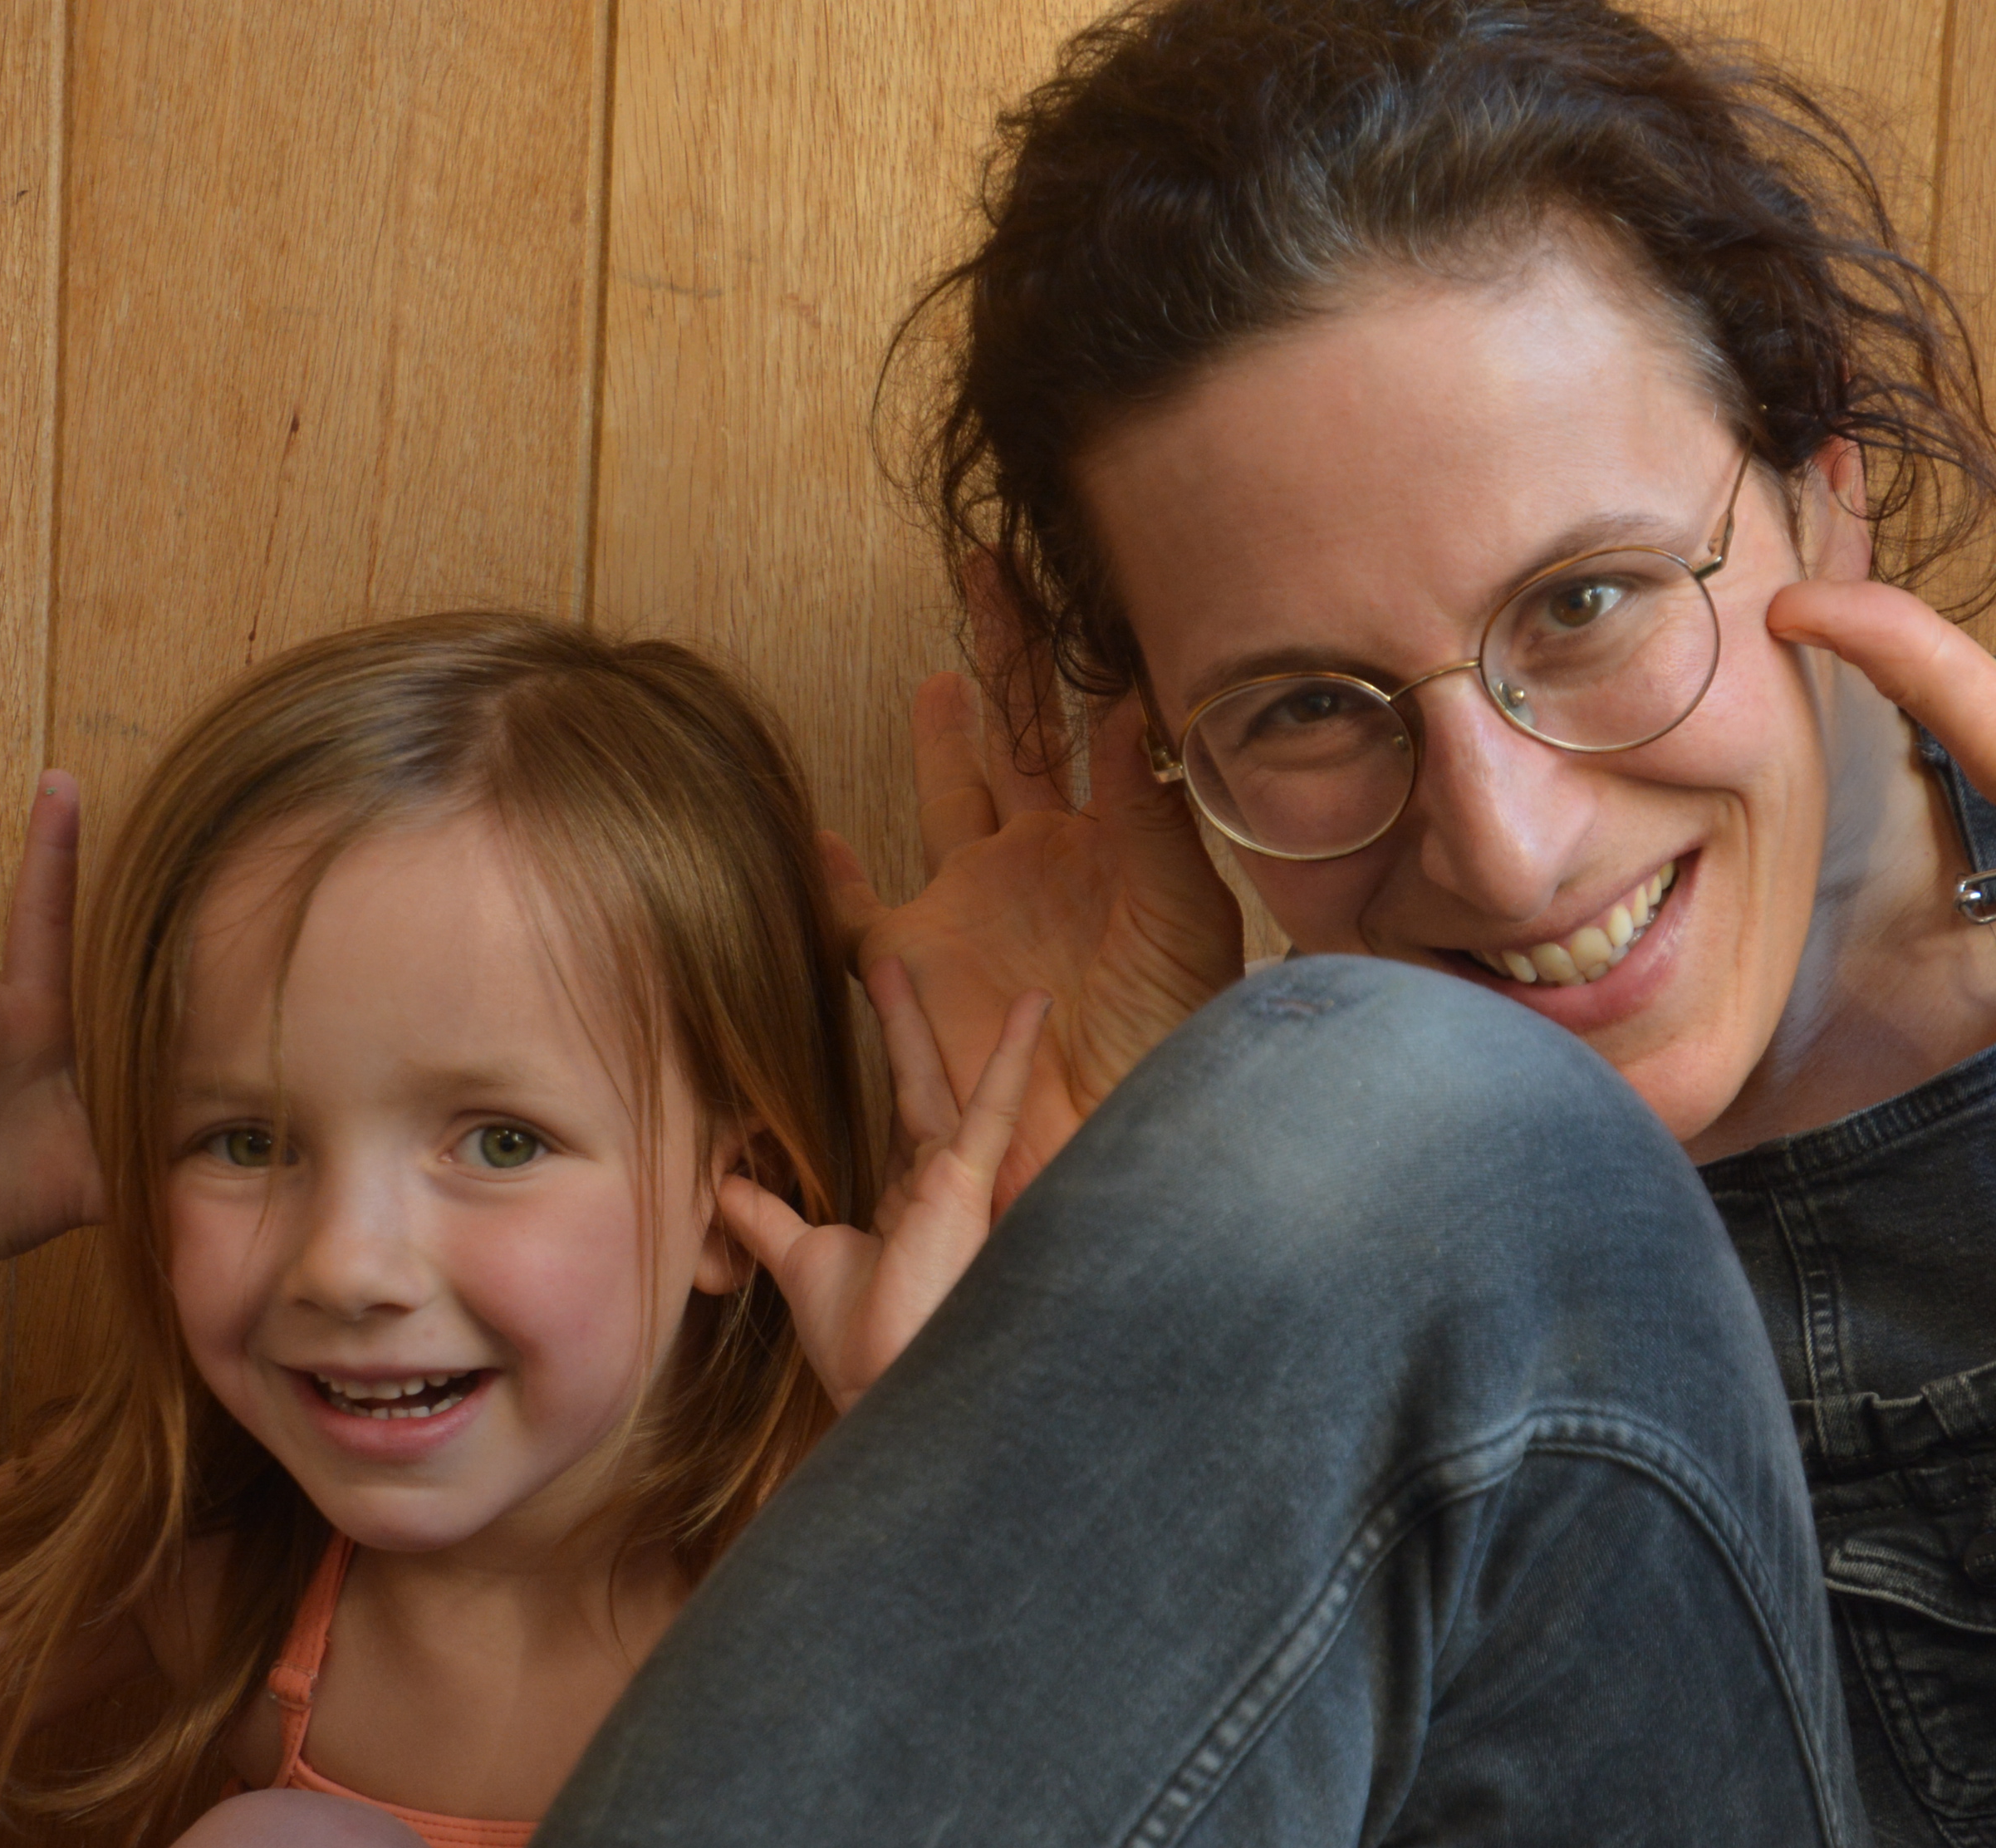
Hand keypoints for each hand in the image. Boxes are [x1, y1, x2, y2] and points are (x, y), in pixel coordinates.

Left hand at [721, 962, 1048, 1409]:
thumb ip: (767, 1219)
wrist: (886, 1387)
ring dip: (934, 1026)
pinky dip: (1011, 1058)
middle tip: (883, 962)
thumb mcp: (800, 1261)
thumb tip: (723, 1182)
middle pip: (919, 1088)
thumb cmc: (859, 1341)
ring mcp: (958, 1185)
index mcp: (908, 1203)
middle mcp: (938, 1186)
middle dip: (902, 1027)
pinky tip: (1034, 1007)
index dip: (884, 1067)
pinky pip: (993, 1109)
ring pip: (948, 1085)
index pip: (897, 1120)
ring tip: (917, 960)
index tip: (869, 1018)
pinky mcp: (969, 1185)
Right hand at [838, 571, 1243, 1211]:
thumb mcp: (1182, 911)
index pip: (1087, 721)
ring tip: (939, 674)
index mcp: (1108, 843)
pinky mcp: (909, 960)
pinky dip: (826, 879)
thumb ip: (1147, 808)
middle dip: (1003, 656)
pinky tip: (813, 834)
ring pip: (947, 796)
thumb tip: (1126, 697)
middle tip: (990, 569)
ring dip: (941, 739)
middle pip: (1013, 735)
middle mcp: (1038, 861)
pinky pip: (852, 914)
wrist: (1115, 1130)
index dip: (1072, 653)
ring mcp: (972, 906)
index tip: (1064, 572)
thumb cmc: (1170, 1032)